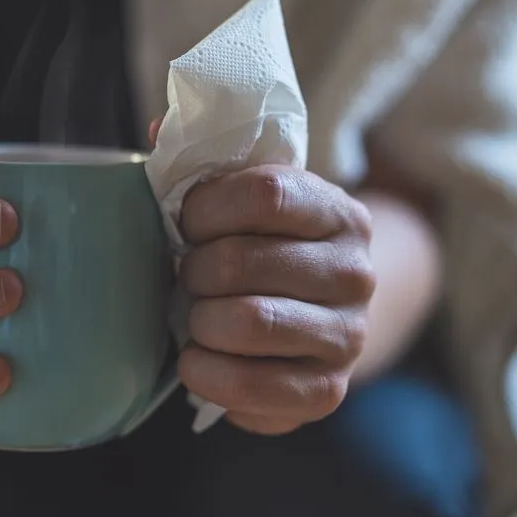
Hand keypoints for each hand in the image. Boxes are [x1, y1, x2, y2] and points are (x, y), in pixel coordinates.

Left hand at [176, 163, 374, 434]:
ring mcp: (348, 335)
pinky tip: (197, 361)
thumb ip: (203, 160)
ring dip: (199, 321)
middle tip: (185, 275)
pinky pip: (255, 387)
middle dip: (194, 269)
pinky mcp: (327, 392)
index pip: (265, 193)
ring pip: (251, 322)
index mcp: (337, 210)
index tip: (186, 221)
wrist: (320, 318)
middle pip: (245, 261)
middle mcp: (355, 272)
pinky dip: (208, 374)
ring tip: (194, 317)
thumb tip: (161, 124)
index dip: (206, 207)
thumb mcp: (245, 199)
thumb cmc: (263, 249)